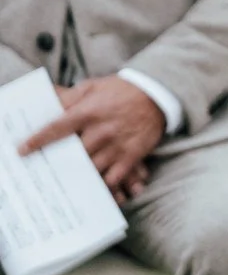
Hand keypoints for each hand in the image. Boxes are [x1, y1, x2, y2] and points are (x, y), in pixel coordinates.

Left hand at [20, 76, 165, 200]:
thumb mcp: (93, 86)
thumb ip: (69, 96)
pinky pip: (113, 177)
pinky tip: (94, 188)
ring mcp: (117, 144)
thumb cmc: (120, 90)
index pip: (57, 128)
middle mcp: (102, 130)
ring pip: (91, 168)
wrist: (158, 92)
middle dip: (58, 163)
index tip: (22, 150)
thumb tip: (46, 101)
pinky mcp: (132, 154)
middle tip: (44, 171)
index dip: (38, 140)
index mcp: (89, 112)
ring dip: (78, 177)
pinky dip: (103, 185)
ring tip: (65, 184)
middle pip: (73, 154)